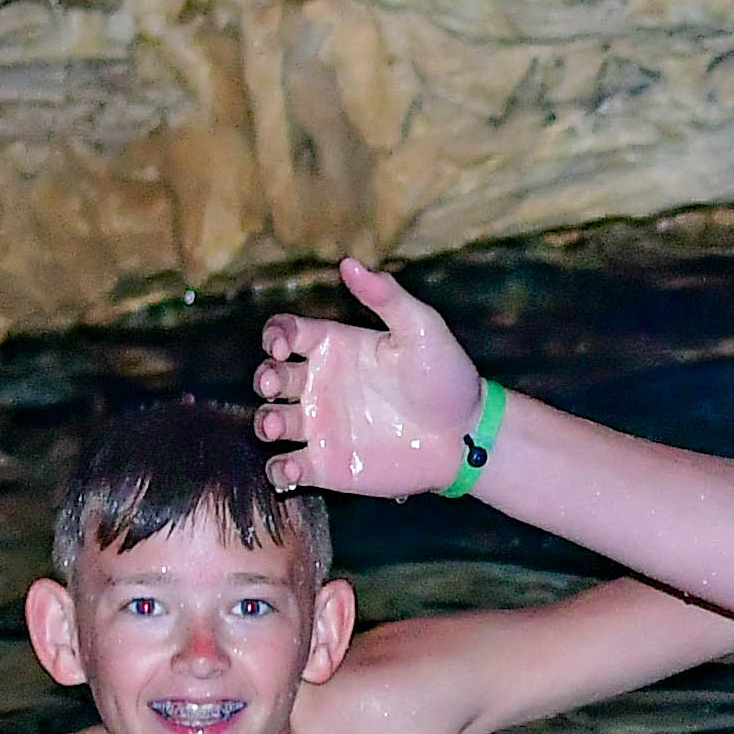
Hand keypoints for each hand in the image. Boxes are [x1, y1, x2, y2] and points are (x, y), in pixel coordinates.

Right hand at [253, 261, 486, 499]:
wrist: (469, 436)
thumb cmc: (447, 378)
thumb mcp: (422, 329)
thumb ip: (386, 297)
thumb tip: (349, 262)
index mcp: (335, 347)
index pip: (285, 333)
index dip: (273, 335)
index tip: (282, 346)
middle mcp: (321, 385)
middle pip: (269, 376)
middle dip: (264, 378)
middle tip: (278, 385)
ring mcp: (321, 426)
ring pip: (270, 422)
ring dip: (265, 422)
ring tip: (278, 425)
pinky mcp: (327, 465)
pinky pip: (285, 469)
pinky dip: (280, 471)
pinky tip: (295, 468)